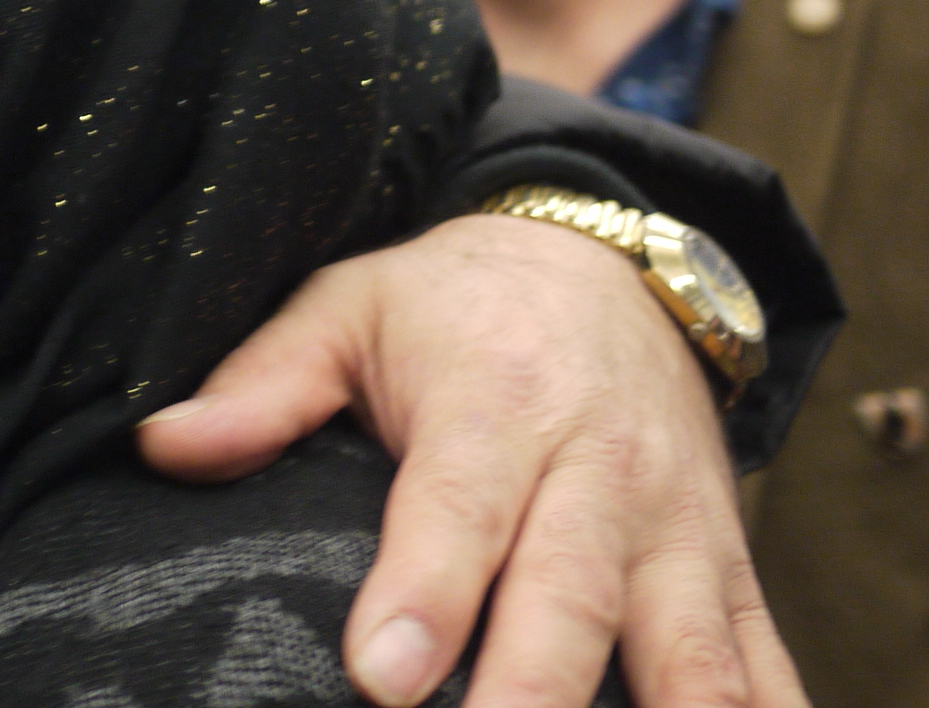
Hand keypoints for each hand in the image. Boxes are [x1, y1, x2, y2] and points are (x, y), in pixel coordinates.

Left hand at [135, 215, 802, 707]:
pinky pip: (768, 665)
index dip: (425, 596)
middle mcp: (599, 471)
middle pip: (573, 597)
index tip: (381, 679)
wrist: (605, 264)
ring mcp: (678, 529)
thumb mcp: (345, 307)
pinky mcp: (729, 569)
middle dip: (534, 693)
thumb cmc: (449, 306)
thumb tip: (161, 444)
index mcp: (496, 403)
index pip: (457, 509)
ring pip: (691, 649)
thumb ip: (260, 385)